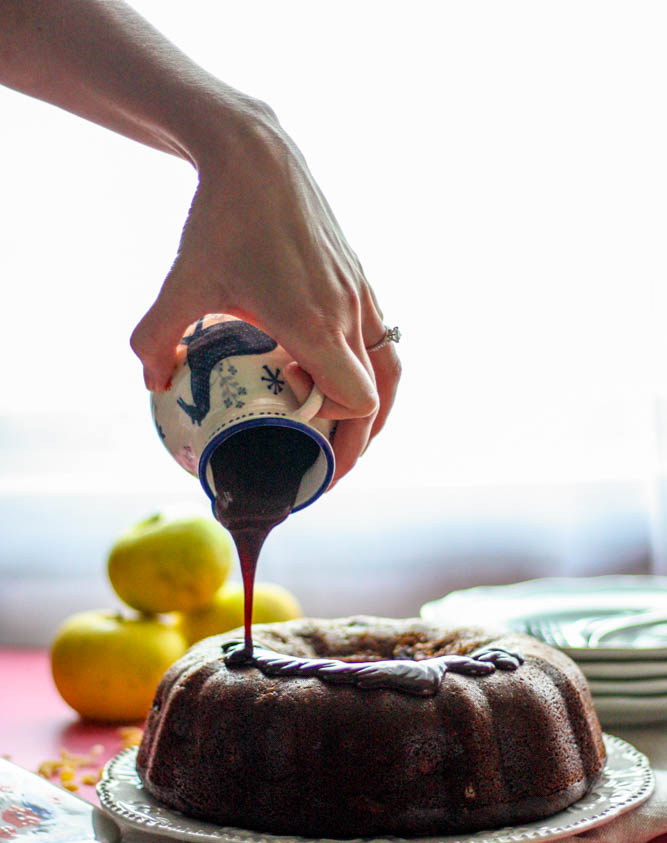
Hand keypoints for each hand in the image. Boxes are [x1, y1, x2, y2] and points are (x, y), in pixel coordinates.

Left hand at [130, 97, 400, 482]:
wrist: (258, 154)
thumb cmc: (222, 218)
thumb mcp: (181, 282)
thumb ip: (156, 337)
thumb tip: (154, 382)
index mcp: (314, 322)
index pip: (358, 400)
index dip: (339, 432)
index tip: (303, 439)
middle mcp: (348, 312)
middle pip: (380, 400)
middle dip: (356, 443)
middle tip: (325, 467)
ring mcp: (361, 294)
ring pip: (390, 372)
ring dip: (376, 412)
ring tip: (347, 435)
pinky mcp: (361, 278)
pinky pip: (383, 341)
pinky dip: (371, 373)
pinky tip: (336, 375)